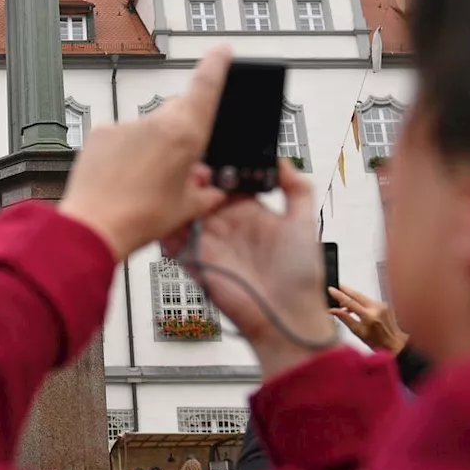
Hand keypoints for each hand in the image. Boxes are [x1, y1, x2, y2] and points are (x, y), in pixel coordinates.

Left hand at [58, 46, 230, 258]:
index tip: (222, 50)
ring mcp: (125, 125)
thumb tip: (213, 188)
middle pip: (176, 113)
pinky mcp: (100, 132)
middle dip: (181, 130)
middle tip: (177, 163)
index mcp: (185, 135)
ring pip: (147, 129)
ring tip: (140, 182)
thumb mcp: (186, 209)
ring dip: (150, 146)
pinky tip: (119, 177)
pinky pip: (120, 137)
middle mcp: (155, 123)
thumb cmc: (140, 220)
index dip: (216, 66)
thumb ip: (206, 192)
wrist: (93, 226)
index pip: (205, 88)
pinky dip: (124, 152)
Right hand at [171, 160, 336, 377]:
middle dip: (193, 179)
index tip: (213, 153)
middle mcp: (227, 224)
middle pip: (200, 192)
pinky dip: (165, 231)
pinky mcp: (194, 261)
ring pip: (182, 213)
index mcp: (250, 211)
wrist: (286, 315)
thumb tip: (281, 159)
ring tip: (181, 192)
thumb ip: (296, 188)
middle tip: (194, 172)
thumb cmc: (299, 274)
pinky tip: (169, 219)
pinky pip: (171, 243)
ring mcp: (209, 242)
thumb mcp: (304, 223)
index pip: (226, 180)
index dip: (218, 165)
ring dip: (177, 201)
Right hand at [329, 285, 408, 353]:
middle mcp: (377, 308)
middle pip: (357, 294)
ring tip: (341, 302)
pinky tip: (353, 307)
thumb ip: (345, 319)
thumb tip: (333, 310)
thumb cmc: (378, 342)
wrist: (395, 343)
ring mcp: (381, 305)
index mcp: (369, 316)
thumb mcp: (358, 332)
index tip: (331, 289)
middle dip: (345, 289)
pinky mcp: (383, 304)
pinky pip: (367, 300)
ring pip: (362, 296)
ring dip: (351, 296)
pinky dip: (359, 301)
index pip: (350, 302)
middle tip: (335, 286)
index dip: (339, 295)